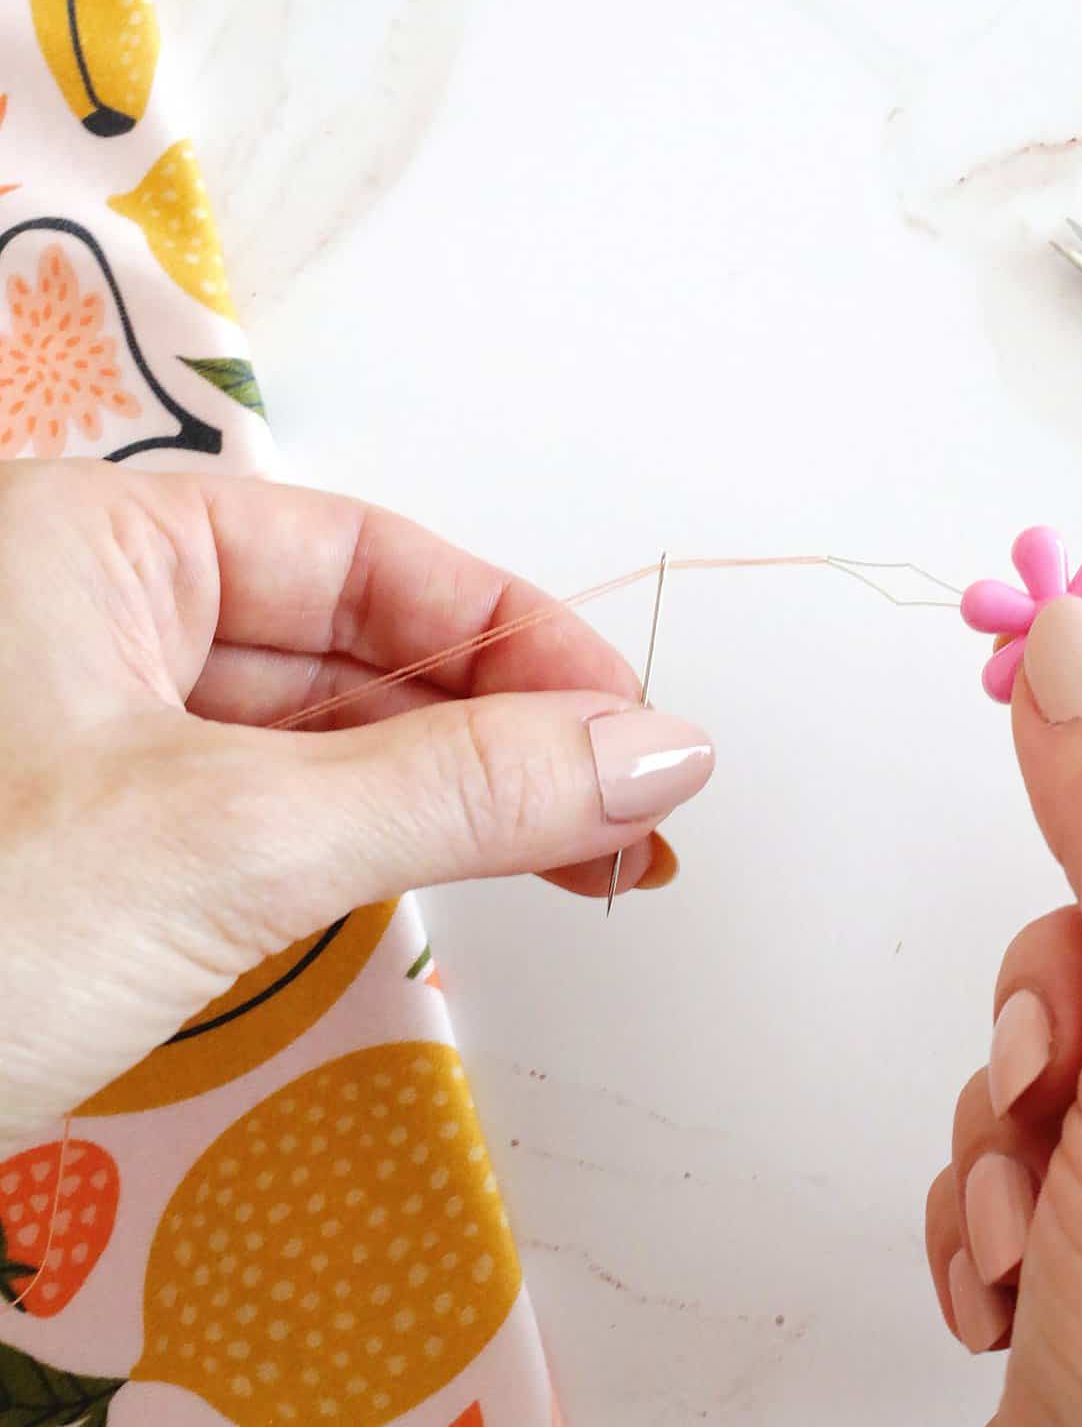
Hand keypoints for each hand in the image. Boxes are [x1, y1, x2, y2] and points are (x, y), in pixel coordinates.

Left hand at [0, 462, 712, 1140]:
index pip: (370, 560)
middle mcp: (89, 617)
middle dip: (503, 734)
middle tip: (632, 822)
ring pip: (313, 743)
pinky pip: (261, 822)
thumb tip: (654, 750)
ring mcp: (81, 739)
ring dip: (451, 802)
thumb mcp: (226, 841)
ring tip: (582, 864)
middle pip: (353, 650)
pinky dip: (365, 857)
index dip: (522, 640)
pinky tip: (452, 886)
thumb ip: (457, 787)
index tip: (640, 729)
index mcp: (99, 539)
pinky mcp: (83, 851)